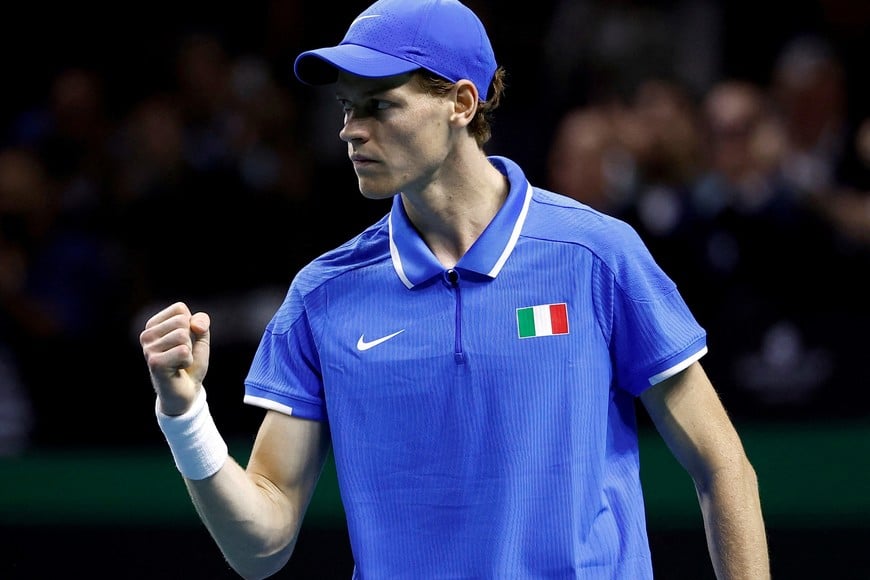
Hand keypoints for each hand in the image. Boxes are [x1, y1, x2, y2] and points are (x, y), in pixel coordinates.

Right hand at [140, 301, 210, 415]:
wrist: (186, 391)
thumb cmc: (190, 362)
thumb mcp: (200, 338)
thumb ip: (201, 323)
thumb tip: (195, 324)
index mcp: (153, 325)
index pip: (180, 309)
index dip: (191, 326)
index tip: (184, 342)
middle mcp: (146, 335)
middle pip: (182, 322)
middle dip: (190, 339)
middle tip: (182, 355)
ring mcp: (148, 349)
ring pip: (182, 336)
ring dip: (189, 352)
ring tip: (179, 362)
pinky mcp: (155, 362)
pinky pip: (183, 351)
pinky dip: (188, 361)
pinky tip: (178, 369)